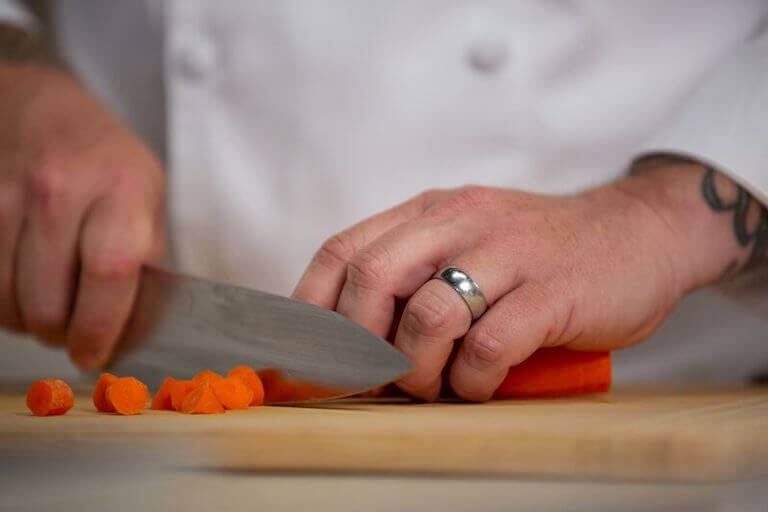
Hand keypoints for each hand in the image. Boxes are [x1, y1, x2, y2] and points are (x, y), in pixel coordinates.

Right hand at [0, 66, 165, 368]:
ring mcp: (3, 196)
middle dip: (62, 335)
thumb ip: (144, 261)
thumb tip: (132, 332)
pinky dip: (2, 300)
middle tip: (75, 334)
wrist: (41, 110)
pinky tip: (23, 282)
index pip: (110, 271)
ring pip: (5, 303)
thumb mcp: (147, 199)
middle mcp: (58, 189)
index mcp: (120, 189)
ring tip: (51, 303)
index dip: (101, 327)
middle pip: (48, 302)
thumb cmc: (106, 163)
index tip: (96, 353)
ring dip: (28, 321)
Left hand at [294, 164, 742, 400]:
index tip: (304, 354)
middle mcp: (461, 222)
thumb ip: (418, 270)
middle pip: (373, 278)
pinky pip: (489, 345)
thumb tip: (350, 338)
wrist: (641, 232)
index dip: (311, 307)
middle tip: (372, 379)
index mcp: (431, 211)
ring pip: (428, 314)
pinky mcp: (553, 292)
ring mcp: (508, 253)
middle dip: (357, 344)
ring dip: (415, 368)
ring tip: (434, 385)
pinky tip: (478, 385)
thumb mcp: (470, 240)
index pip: (343, 250)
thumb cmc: (542, 252)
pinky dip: (471, 380)